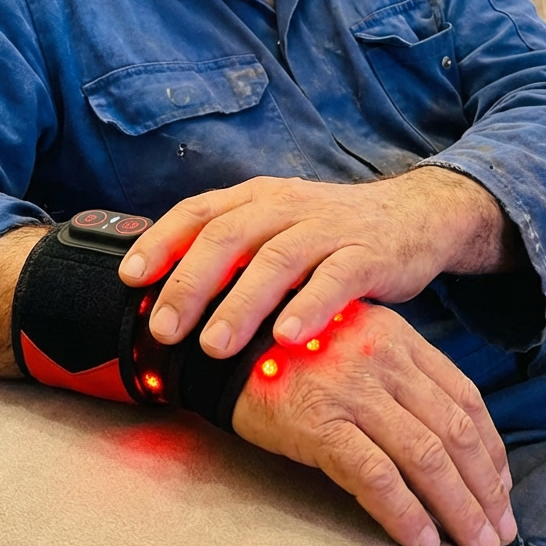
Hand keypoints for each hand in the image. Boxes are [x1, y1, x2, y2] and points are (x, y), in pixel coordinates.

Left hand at [119, 170, 516, 356]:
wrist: (416, 217)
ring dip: (241, 304)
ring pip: (277, 259)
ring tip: (215, 346)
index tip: (129, 279)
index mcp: (258, 198)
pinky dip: (309, 306)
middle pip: (229, 237)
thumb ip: (233, 255)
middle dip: (191, 284)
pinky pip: (336, 279)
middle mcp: (288, 206)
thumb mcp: (278, 231)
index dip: (162, 242)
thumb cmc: (333, 234)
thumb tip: (165, 299)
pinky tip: (287, 337)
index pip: (199, 212)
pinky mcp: (369, 253)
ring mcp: (329, 228)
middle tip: (165, 330)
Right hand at [231, 300, 515, 545]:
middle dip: (486, 490)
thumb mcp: (352, 342)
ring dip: (458, 509)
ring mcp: (352, 391)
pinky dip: (405, 513)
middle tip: (499, 533)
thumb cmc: (287, 352)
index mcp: (398, 339)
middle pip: (454, 433)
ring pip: (426, 457)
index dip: (492, 450)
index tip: (502, 489)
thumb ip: (396, 374)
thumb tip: (441, 434)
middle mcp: (383, 360)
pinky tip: (421, 542)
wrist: (218, 346)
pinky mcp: (318, 423)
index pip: (465, 399)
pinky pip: (376, 477)